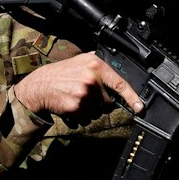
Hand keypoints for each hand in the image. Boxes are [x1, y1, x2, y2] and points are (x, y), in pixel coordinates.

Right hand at [9, 52, 143, 116]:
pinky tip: (71, 106)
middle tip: (85, 96)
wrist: (38, 87)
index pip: (120, 84)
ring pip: (99, 112)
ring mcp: (84, 93)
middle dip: (100, 103)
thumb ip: (99, 65)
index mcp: (96, 66)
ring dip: (90, 110)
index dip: (133, 97)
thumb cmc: (60, 74)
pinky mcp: (76, 107)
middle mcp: (92, 79)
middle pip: (109, 102)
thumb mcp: (80, 61)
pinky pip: (88, 119)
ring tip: (76, 100)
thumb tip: (119, 71)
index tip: (140, 107)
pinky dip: (81, 117)